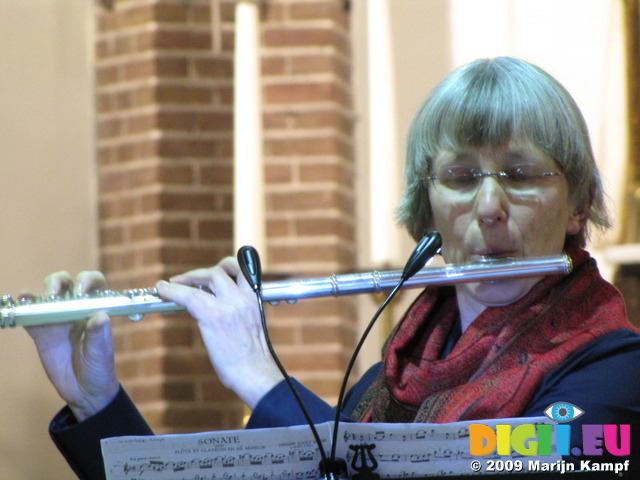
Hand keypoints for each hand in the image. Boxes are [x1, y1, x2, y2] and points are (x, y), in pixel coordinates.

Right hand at [25, 271, 119, 421]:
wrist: (84, 390)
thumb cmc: (99, 368)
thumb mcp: (101, 353)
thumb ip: (99, 335)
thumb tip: (100, 316)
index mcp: (95, 309)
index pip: (94, 283)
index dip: (87, 280)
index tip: (80, 292)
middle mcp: (76, 309)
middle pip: (66, 283)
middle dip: (59, 282)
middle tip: (55, 295)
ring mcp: (57, 319)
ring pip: (48, 295)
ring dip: (43, 291)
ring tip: (43, 299)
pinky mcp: (41, 332)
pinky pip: (31, 315)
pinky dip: (24, 307)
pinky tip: (21, 302)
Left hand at [156, 257, 282, 408]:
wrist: (255, 374)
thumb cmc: (252, 360)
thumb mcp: (251, 328)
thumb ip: (237, 314)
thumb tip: (219, 314)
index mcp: (254, 300)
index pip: (241, 271)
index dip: (223, 268)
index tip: (207, 275)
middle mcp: (243, 298)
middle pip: (221, 270)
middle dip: (200, 273)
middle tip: (184, 280)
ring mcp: (229, 306)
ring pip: (205, 277)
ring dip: (185, 279)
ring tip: (171, 285)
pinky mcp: (214, 316)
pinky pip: (189, 296)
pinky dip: (173, 291)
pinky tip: (163, 291)